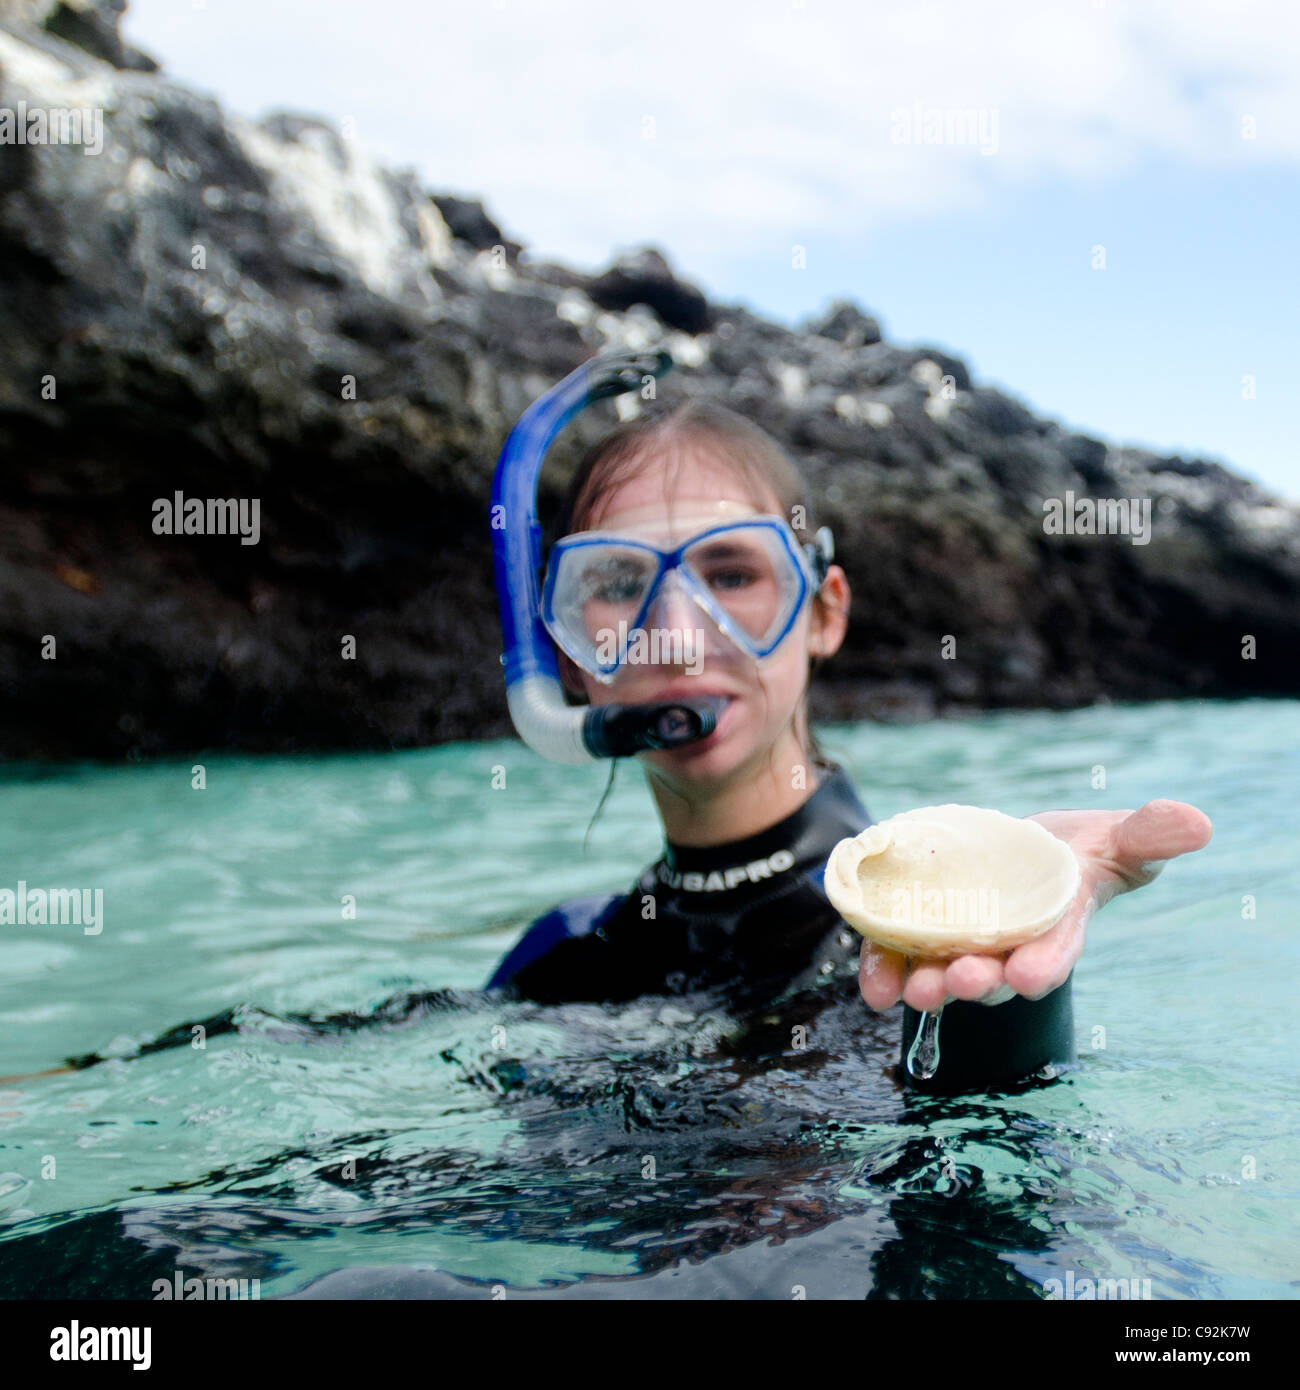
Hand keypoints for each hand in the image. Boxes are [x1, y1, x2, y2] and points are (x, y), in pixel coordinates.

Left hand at [858, 799, 1212, 1012]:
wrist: (1017, 850)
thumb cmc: (1076, 853)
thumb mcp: (1116, 838)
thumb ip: (1149, 835)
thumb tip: (1197, 822)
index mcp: (1054, 931)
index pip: (1051, 956)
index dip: (1040, 966)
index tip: (1026, 974)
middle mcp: (1005, 950)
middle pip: (990, 976)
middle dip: (976, 982)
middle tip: (962, 979)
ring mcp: (959, 947)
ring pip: (940, 975)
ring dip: (926, 986)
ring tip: (914, 990)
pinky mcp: (918, 935)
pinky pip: (897, 958)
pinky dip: (882, 973)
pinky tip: (872, 985)